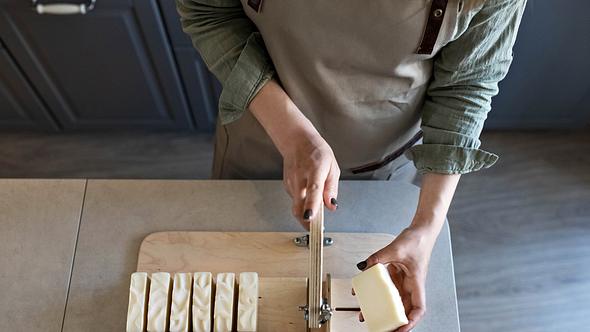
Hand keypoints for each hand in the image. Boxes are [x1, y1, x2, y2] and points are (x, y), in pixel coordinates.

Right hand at [248, 78, 339, 228]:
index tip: (310, 218)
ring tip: (315, 211)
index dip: (311, 205)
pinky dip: (303, 204)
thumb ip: (332, 188)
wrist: (297, 140)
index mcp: (314, 170)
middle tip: (315, 230)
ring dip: (306, 213)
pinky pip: (296, 200)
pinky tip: (308, 197)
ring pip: (297, 205)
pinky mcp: (287, 186)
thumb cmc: (317, 152)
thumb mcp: (332, 167)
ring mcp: (291, 182)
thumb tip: (332, 205)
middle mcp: (300, 177)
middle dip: (306, 221)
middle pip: (299, 205)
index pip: (312, 190)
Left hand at [356, 224, 437, 331]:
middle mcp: (411, 284)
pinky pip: (388, 287)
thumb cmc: (418, 240)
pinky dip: (379, 292)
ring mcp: (405, 280)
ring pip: (395, 300)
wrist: (421, 230)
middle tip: (381, 327)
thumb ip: (379, 257)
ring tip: (369, 314)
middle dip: (394, 320)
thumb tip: (364, 266)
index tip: (401, 328)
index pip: (419, 308)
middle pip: (405, 308)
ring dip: (384, 308)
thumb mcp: (396, 248)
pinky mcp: (398, 274)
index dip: (411, 321)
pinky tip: (367, 293)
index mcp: (416, 281)